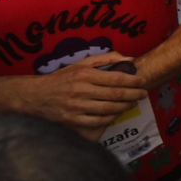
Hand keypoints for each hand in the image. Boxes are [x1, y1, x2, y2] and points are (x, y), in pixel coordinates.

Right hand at [25, 52, 146, 130]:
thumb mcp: (82, 63)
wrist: (37, 96)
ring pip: (108, 109)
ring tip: (133, 103)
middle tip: (144, 94)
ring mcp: (77, 107)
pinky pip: (97, 122)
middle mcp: (81, 90)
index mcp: (85, 75)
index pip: (115, 78)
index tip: (143, 81)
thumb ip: (106, 59)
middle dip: (133, 94)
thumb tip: (129, 58)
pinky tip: (117, 114)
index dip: (132, 81)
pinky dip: (111, 118)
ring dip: (125, 107)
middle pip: (115, 95)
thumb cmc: (62, 78)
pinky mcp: (73, 120)